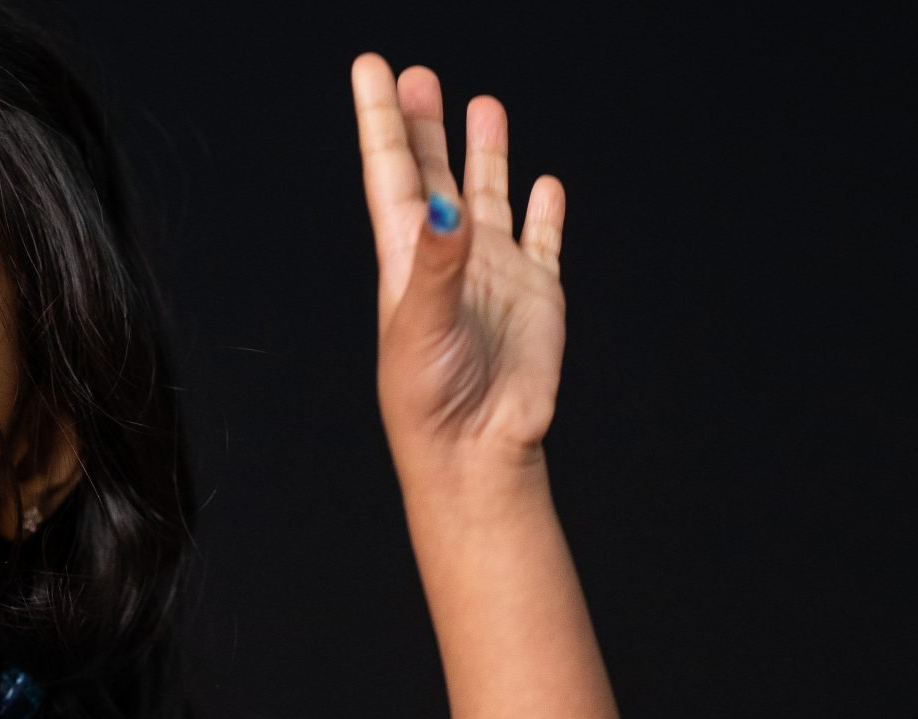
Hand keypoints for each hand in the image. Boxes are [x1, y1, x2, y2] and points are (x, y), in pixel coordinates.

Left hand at [350, 52, 565, 476]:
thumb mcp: (421, 325)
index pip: (392, 173)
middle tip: (420, 77)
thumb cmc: (430, 399)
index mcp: (407, 258)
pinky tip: (545, 184)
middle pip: (436, 175)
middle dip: (428, 126)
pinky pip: (544, 240)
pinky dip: (546, 212)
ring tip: (484, 106)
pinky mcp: (538, 295)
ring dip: (487, 154)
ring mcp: (495, 274)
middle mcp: (449, 258)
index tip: (371, 69)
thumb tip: (445, 207)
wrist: (477, 451)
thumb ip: (437, 262)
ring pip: (489, 197)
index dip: (382, 121)